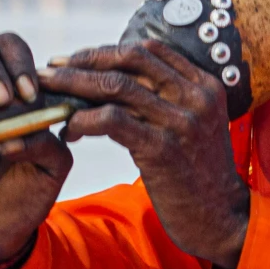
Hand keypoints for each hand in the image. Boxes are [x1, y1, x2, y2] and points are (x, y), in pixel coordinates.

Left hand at [41, 40, 250, 268]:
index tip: (77, 60)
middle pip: (129, 61)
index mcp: (205, 85)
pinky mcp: (162, 148)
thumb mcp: (195, 125)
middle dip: (84, 61)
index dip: (107, 51)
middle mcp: (196, 97)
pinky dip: (83, 120)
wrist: (221, 217)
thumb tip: (114, 80)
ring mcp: (181, 121)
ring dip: (73, 86)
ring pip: (115, 86)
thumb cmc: (199, 173)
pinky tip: (70, 130)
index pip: (149, 51)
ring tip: (48, 96)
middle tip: (51, 70)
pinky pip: (111, 120)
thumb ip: (168, 100)